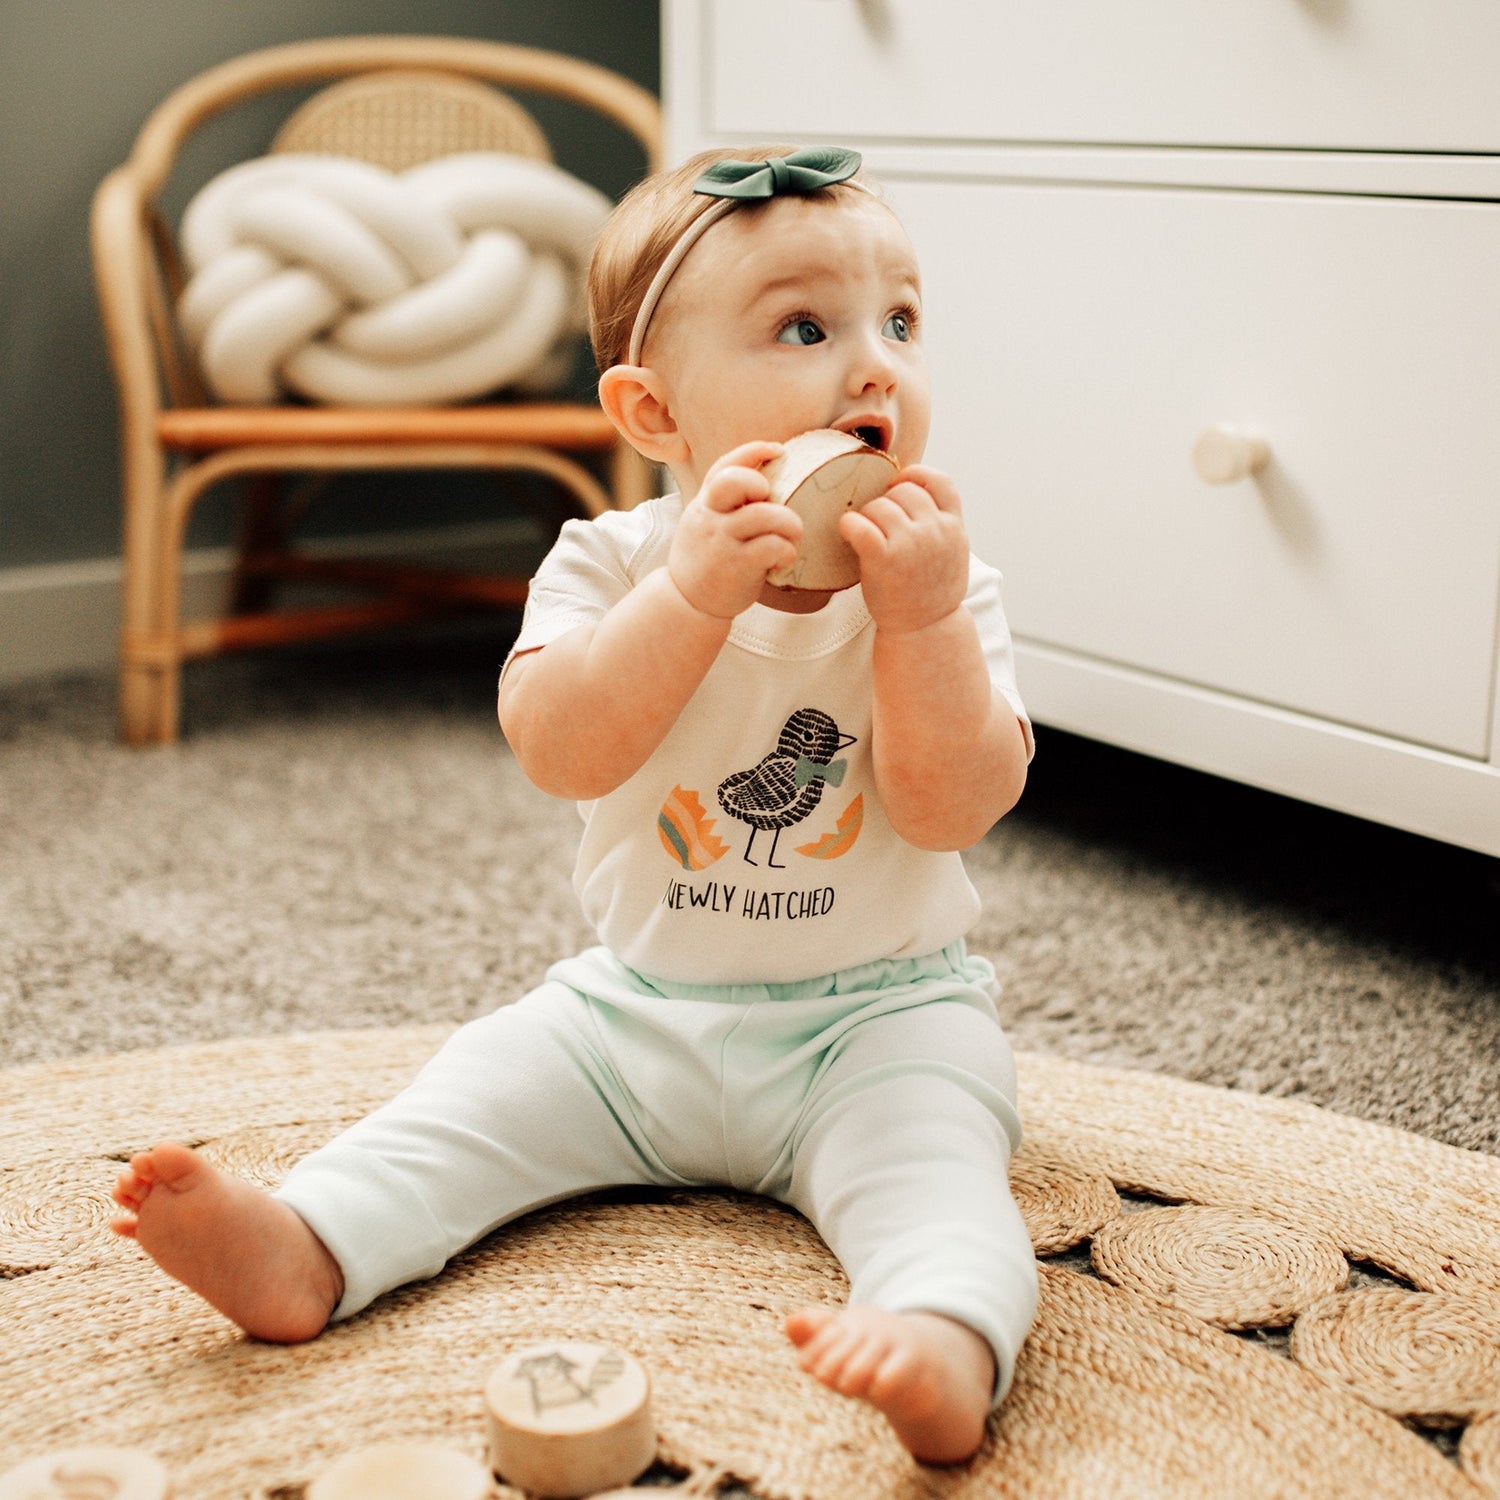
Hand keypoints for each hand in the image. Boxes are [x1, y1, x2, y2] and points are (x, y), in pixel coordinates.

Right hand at [669, 441, 801, 618]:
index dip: (752, 451)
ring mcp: (722, 541)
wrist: (686, 602)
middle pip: (736, 482)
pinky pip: (771, 546)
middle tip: (775, 505)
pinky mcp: (736, 566)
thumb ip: (725, 502)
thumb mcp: (706, 523)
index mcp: (706, 503)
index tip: (778, 450)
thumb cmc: (707, 560)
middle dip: (762, 485)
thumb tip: (762, 477)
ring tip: (792, 537)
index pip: (724, 466)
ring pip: (764, 515)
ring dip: (790, 524)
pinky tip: (783, 559)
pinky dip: (787, 551)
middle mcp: (711, 517)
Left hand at [841, 464, 969, 634]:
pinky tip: (849, 533)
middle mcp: (936, 530)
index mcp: (954, 526)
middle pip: (903, 491)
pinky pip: (859, 524)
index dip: (916, 476)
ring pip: (879, 505)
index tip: (900, 484)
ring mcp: (911, 543)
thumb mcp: (952, 552)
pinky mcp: (885, 558)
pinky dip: (849, 525)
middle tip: (880, 528)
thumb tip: (915, 490)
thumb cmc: (931, 592)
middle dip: (887, 503)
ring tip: (868, 538)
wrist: (926, 629)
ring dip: (868, 517)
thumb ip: (941, 523)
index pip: (940, 482)